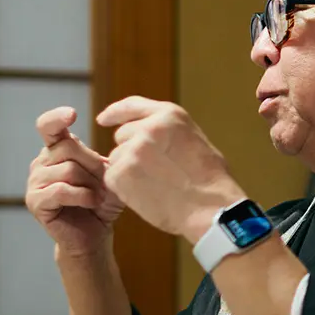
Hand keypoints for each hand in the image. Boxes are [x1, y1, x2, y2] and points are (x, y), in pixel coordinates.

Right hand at [26, 107, 124, 257]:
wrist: (95, 234)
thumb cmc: (104, 202)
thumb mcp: (111, 175)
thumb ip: (107, 157)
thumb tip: (117, 146)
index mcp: (57, 149)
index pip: (49, 125)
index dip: (57, 118)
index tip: (72, 114)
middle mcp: (41, 161)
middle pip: (69, 148)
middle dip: (94, 165)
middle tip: (104, 183)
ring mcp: (34, 181)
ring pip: (68, 170)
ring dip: (91, 184)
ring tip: (97, 196)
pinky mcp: (34, 201)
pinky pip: (61, 190)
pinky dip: (82, 196)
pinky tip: (91, 203)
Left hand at [96, 97, 245, 242]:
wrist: (210, 208)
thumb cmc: (210, 180)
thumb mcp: (195, 140)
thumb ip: (169, 131)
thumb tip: (151, 132)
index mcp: (170, 116)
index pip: (132, 105)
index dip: (115, 113)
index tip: (103, 119)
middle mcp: (148, 128)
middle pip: (123, 135)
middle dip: (131, 150)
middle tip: (154, 171)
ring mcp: (133, 151)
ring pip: (116, 158)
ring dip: (128, 170)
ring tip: (155, 185)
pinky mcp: (120, 174)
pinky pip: (112, 178)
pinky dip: (124, 188)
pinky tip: (146, 194)